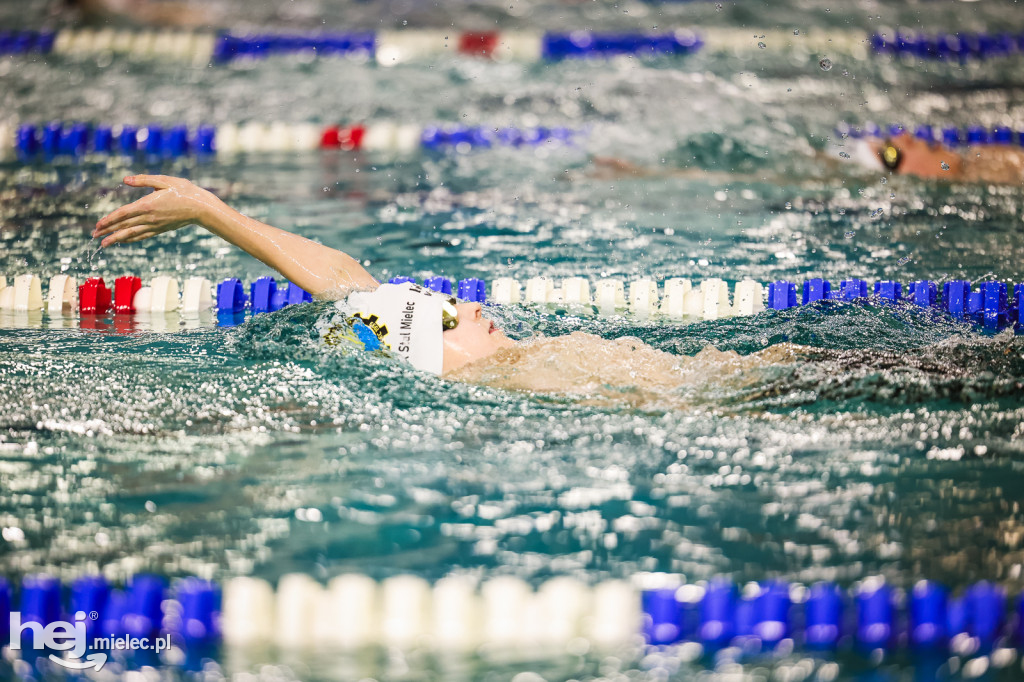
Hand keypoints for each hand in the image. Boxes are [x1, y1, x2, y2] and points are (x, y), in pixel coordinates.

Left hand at [93, 175, 218, 247]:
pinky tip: (124, 241)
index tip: (97, 225)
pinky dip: (131, 239)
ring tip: (104, 244)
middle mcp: (149, 218)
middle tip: (94, 237)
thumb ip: (143, 180)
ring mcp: (155, 225)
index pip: (123, 214)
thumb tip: (125, 179)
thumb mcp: (164, 180)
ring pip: (132, 234)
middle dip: (108, 232)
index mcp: (147, 204)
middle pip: (124, 226)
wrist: (201, 208)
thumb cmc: (184, 191)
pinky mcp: (160, 229)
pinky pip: (142, 236)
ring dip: (117, 239)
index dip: (109, 220)